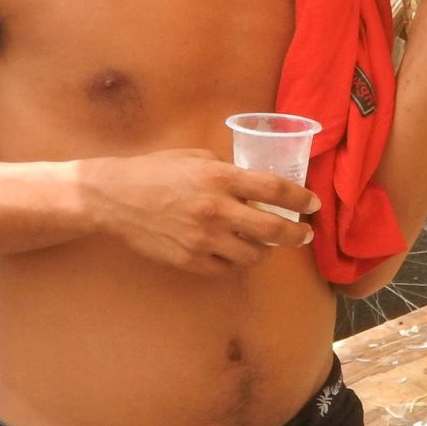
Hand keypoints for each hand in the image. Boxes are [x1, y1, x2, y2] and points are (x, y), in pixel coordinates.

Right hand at [79, 149, 315, 274]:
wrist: (113, 197)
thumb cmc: (155, 171)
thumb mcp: (196, 157)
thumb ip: (228, 170)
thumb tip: (256, 184)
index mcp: (220, 178)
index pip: (275, 190)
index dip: (301, 199)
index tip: (313, 204)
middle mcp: (216, 209)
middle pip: (274, 230)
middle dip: (296, 235)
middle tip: (304, 235)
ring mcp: (203, 239)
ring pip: (254, 255)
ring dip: (264, 250)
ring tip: (263, 243)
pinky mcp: (189, 259)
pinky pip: (226, 268)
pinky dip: (234, 261)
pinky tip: (232, 251)